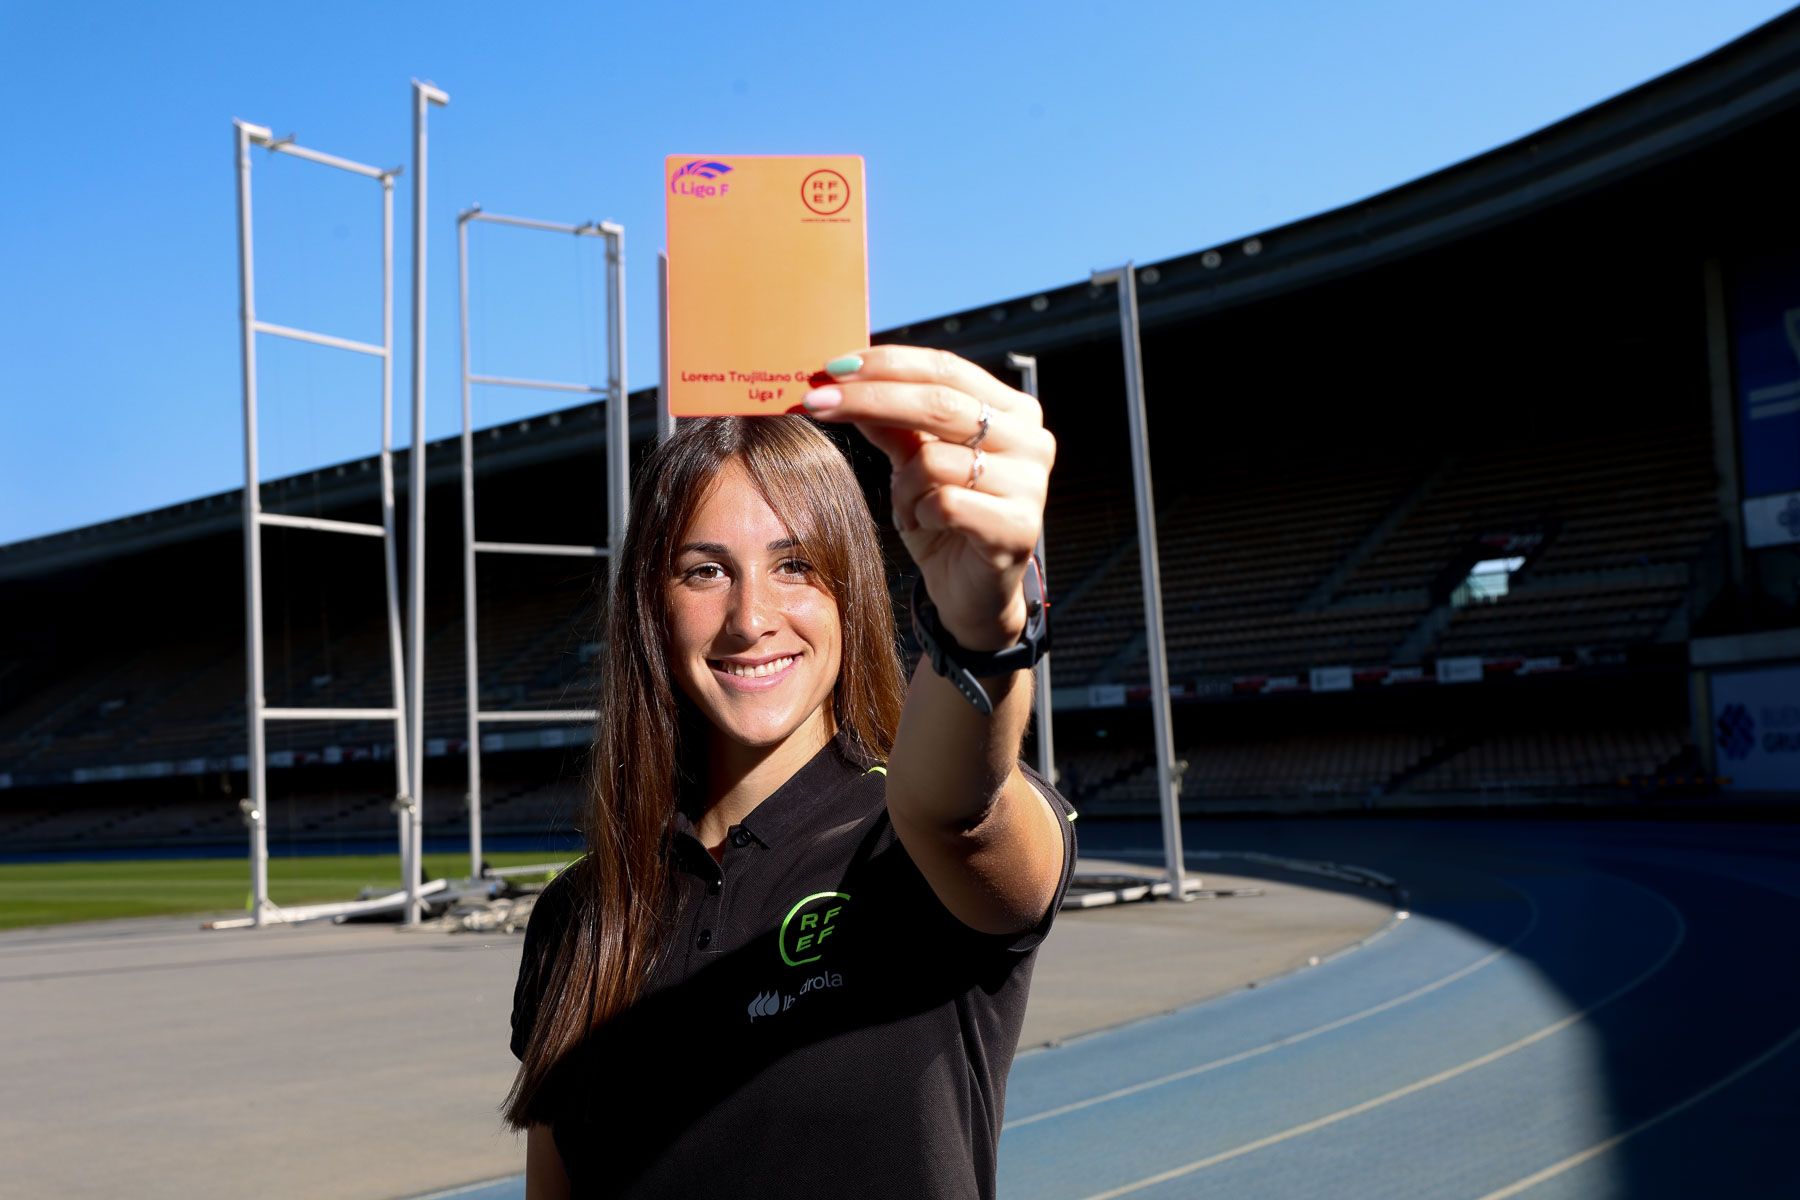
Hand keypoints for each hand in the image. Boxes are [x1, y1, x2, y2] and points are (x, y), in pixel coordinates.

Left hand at [803, 346, 1054, 652]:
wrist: (971, 593)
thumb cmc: (944, 521)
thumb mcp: (912, 464)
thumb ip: (891, 423)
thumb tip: (843, 379)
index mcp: (1012, 411)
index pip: (945, 368)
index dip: (887, 364)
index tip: (833, 368)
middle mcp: (1031, 439)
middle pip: (938, 403)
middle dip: (869, 399)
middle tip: (818, 403)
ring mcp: (1030, 484)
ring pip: (935, 460)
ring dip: (902, 486)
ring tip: (906, 508)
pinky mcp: (1018, 527)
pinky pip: (944, 503)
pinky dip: (919, 514)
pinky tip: (924, 526)